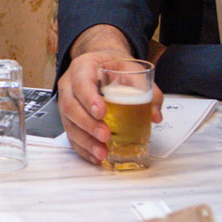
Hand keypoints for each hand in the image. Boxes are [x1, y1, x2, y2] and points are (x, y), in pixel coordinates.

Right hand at [56, 30, 160, 166]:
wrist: (101, 64)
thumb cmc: (113, 67)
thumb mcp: (131, 69)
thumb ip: (146, 89)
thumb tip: (154, 115)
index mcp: (83, 67)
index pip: (81, 83)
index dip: (89, 99)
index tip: (102, 112)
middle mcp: (69, 85)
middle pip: (70, 106)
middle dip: (87, 124)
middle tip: (105, 135)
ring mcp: (66, 102)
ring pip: (68, 123)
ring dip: (85, 140)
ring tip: (101, 152)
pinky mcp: (69, 118)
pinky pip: (71, 135)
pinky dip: (82, 148)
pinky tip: (95, 157)